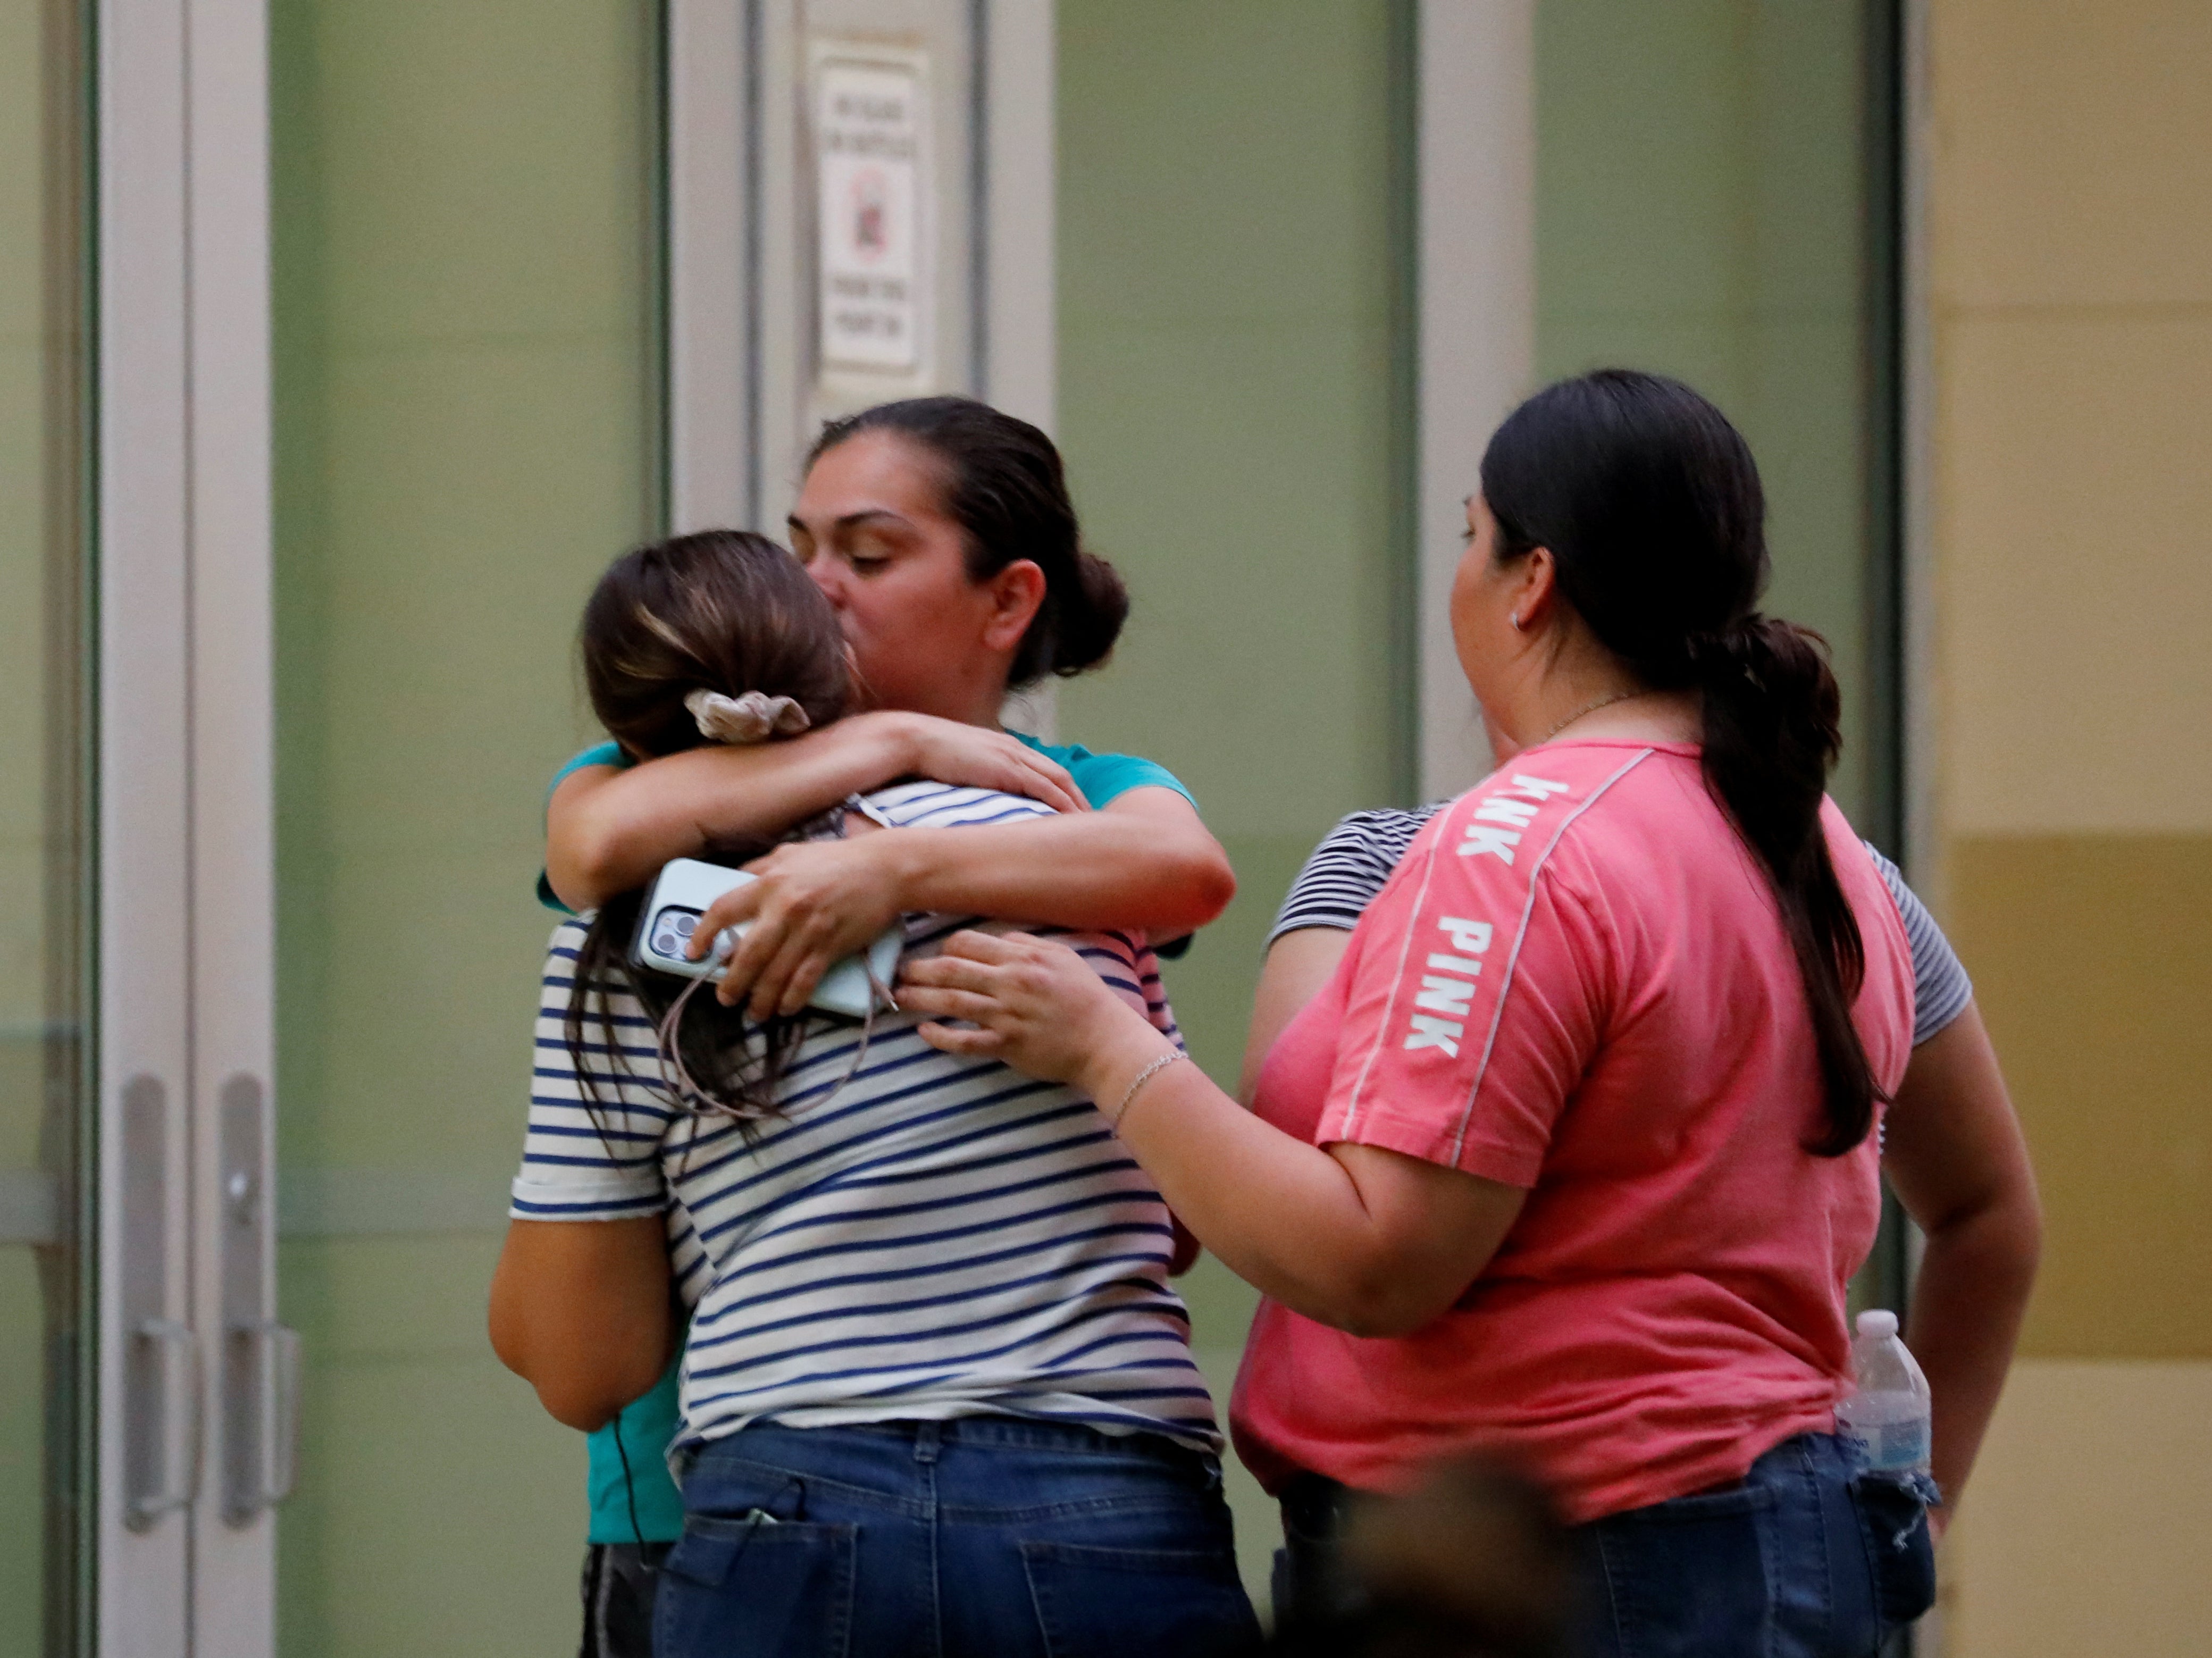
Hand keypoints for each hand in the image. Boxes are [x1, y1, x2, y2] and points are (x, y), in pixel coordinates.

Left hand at [687, 834, 904, 1018]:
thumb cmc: (838, 859)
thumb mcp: (791, 852)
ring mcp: (809, 929)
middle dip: (732, 982)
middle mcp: (785, 907)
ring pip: (776, 974)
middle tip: (725, 997)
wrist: (885, 868)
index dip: (703, 933)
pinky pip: (805, 980)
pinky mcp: (831, 945)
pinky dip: (793, 999)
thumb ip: (760, 867)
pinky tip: (785, 1008)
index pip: (723, 910)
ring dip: (761, 999)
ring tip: (753, 1012)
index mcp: (769, 882)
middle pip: (747, 954)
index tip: (694, 953)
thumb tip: (735, 880)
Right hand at [890, 714, 1088, 814]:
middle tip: (1093, 822)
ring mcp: (1013, 758)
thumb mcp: (959, 766)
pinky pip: (1046, 789)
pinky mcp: (1008, 770)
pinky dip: (1063, 804)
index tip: (1073, 809)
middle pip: (1060, 774)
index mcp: (1005, 747)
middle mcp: (1015, 750)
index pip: (1044, 768)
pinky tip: (1073, 821)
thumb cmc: (927, 755)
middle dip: (1079, 797)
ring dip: (1077, 803)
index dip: (1062, 789)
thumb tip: (976, 796)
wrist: (911, 740)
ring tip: (1091, 826)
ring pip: (1060, 780)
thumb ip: (974, 776)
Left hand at [896, 929, 1167, 1093]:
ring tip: (897, 996)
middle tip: (898, 971)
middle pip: (952, 970)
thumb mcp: (1064, 958)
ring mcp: (1007, 1015)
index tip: (936, 954)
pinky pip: (965, 1040)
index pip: (969, 943)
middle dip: (919, 969)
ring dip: (919, 998)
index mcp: (1023, 958)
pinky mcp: (1007, 1045)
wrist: (1107, 1042)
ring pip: (951, 1002)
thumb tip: (998, 939)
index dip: (946, 947)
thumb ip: (1028, 945)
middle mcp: (1011, 982)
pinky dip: (941, 1036)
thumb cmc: (1088, 999)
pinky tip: (924, 1031)